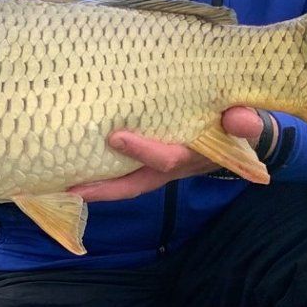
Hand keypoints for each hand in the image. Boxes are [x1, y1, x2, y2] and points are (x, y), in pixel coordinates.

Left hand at [69, 107, 264, 202]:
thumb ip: (245, 122)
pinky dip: (98, 174)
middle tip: (70, 187)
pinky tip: (70, 168)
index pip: (166, 159)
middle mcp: (170, 167)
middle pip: (132, 184)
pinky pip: (120, 173)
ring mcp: (157, 168)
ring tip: (58, 186)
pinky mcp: (147, 161)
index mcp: (193, 156)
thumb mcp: (248, 121)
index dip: (143, 151)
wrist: (240, 127)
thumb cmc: (240, 121)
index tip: (117, 137)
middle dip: (103, 188)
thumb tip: (239, 119)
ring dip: (95, 187)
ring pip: (122, 183)